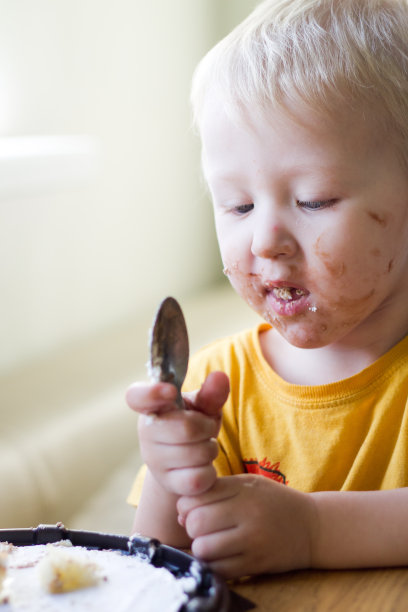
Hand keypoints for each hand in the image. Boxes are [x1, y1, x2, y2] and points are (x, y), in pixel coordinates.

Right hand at [126, 371, 228, 496]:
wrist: (184, 461)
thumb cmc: (193, 423)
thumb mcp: (202, 405)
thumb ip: (210, 393)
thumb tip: (220, 377)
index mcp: (152, 405)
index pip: (137, 396)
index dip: (152, 393)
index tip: (169, 391)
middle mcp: (146, 432)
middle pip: (187, 428)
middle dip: (207, 428)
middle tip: (206, 428)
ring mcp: (154, 460)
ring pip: (197, 454)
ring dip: (210, 449)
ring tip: (203, 446)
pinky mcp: (166, 483)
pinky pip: (198, 478)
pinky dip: (209, 472)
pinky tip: (202, 466)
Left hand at [177, 474, 316, 578]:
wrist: (313, 527)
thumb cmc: (274, 502)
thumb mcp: (249, 484)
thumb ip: (216, 490)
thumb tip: (180, 512)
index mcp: (244, 490)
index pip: (197, 496)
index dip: (187, 505)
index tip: (194, 509)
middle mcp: (248, 514)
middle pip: (196, 523)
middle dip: (191, 526)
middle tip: (201, 527)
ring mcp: (253, 542)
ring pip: (204, 549)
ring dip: (200, 547)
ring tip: (210, 542)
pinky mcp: (256, 565)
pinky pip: (219, 570)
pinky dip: (213, 565)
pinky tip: (220, 557)